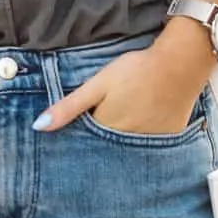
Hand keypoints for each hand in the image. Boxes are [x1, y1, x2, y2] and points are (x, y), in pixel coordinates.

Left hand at [36, 25, 213, 136]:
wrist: (179, 65)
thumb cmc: (136, 71)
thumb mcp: (97, 85)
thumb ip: (69, 107)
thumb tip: (39, 127)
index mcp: (106, 130)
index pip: (85, 145)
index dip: (77, 140)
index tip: (72, 138)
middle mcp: (127, 144)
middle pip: (106, 151)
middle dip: (97, 147)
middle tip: (98, 131)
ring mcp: (149, 144)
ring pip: (126, 151)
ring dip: (119, 146)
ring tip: (120, 128)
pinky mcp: (167, 140)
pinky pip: (149, 149)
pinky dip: (141, 142)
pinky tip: (140, 126)